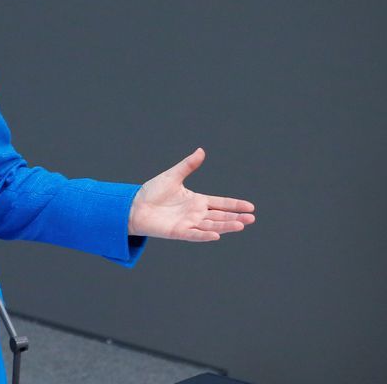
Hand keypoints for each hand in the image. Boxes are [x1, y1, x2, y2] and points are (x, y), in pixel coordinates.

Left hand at [128, 148, 254, 240]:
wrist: (134, 206)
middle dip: (236, 218)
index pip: (221, 204)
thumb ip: (188, 165)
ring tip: (241, 225)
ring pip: (212, 226)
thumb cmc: (152, 192)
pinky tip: (216, 235)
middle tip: (251, 219)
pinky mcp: (178, 232)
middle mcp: (195, 214)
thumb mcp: (173, 176)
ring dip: (226, 226)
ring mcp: (188, 224)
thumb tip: (201, 151)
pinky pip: (194, 235)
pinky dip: (205, 235)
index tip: (250, 207)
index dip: (235, 205)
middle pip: (220, 217)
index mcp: (197, 201)